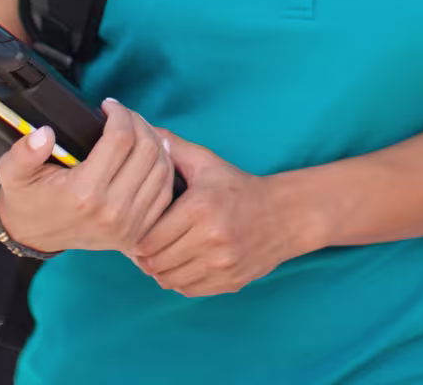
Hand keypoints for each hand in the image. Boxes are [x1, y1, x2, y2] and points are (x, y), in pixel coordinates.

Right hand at [0, 99, 176, 254]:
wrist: (32, 235)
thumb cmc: (26, 198)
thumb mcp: (12, 172)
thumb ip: (24, 152)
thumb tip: (45, 134)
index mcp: (83, 194)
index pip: (121, 139)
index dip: (119, 113)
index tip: (108, 105)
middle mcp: (111, 212)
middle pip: (147, 151)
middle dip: (139, 123)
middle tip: (124, 115)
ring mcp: (127, 225)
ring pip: (162, 169)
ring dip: (154, 142)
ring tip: (136, 130)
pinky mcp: (137, 233)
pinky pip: (165, 192)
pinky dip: (162, 167)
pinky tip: (148, 153)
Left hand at [131, 135, 312, 296]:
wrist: (285, 214)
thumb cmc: (239, 187)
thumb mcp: (208, 162)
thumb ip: (173, 147)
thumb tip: (143, 132)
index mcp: (201, 207)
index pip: (149, 238)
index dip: (136, 237)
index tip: (137, 231)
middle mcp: (212, 238)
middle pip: (155, 263)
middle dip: (144, 256)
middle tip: (144, 246)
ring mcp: (222, 264)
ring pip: (168, 280)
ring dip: (160, 270)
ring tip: (162, 254)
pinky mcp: (230, 281)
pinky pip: (188, 290)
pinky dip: (179, 280)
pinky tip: (183, 263)